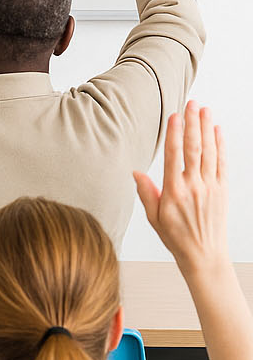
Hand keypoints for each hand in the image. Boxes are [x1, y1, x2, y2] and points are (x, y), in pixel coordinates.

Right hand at [134, 103, 228, 278]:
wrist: (204, 255)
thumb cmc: (177, 238)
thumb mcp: (154, 218)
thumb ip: (146, 193)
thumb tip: (136, 172)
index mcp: (174, 192)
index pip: (173, 155)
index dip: (174, 133)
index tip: (174, 116)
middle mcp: (194, 186)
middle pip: (194, 148)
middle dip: (193, 123)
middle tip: (192, 103)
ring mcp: (210, 187)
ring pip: (210, 151)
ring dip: (208, 128)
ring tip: (205, 110)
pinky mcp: (222, 189)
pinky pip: (222, 162)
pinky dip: (221, 145)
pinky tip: (218, 131)